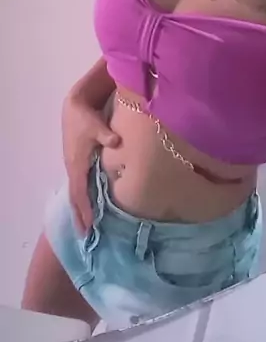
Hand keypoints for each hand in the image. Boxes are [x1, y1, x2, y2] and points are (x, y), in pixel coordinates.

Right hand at [62, 93, 119, 233]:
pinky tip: (91, 206)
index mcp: (76, 163)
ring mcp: (75, 165)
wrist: (75, 105)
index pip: (79, 192)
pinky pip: (81, 185)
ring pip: (78, 192)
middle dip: (80, 216)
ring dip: (82, 209)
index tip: (89, 225)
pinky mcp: (79, 161)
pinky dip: (84, 198)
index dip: (84, 209)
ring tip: (88, 227)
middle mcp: (74, 167)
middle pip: (76, 197)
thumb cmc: (84, 116)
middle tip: (86, 236)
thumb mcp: (95, 125)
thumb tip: (116, 142)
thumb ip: (106, 135)